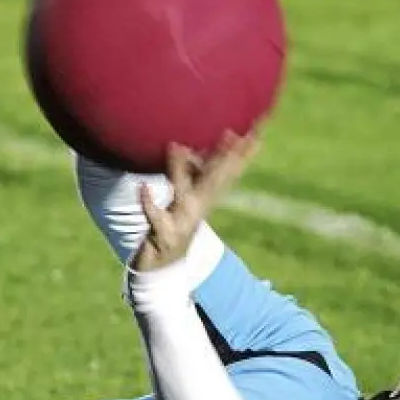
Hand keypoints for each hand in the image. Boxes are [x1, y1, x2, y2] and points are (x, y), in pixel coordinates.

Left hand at [131, 130, 259, 272]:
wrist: (164, 265)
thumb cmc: (174, 224)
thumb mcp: (186, 196)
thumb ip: (190, 170)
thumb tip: (187, 143)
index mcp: (205, 197)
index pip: (227, 171)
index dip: (242, 153)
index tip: (257, 133)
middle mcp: (197, 207)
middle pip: (213, 180)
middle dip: (224, 159)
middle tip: (231, 134)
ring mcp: (182, 221)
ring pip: (183, 193)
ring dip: (179, 170)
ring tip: (175, 146)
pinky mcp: (163, 234)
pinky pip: (155, 217)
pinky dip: (149, 204)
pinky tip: (143, 188)